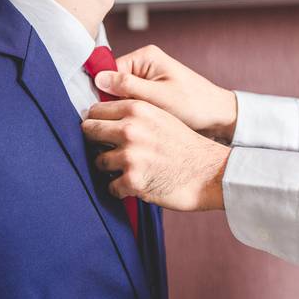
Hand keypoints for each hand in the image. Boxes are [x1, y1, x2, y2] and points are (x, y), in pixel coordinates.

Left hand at [82, 100, 229, 210]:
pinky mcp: (133, 181)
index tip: (100, 131)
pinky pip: (110, 187)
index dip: (95, 122)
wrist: (210, 173)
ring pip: (98, 162)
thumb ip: (132, 113)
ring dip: (109, 169)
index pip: (95, 111)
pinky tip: (134, 185)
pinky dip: (120, 190)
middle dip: (96, 143)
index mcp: (137, 109)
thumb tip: (100, 116)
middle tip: (108, 151)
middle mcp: (130, 130)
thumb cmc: (184, 146)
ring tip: (127, 170)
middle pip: (88, 132)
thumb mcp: (160, 116)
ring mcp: (130, 156)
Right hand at [93, 45, 237, 141]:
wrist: (218, 116)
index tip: (106, 111)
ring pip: (120, 96)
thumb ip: (127, 86)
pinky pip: (130, 102)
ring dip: (124, 109)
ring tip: (136, 121)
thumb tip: (99, 79)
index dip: (104, 92)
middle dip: (115, 102)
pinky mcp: (149, 93)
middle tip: (125, 118)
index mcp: (145, 57)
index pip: (109, 70)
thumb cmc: (194, 104)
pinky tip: (140, 122)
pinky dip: (132, 114)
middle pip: (112, 84)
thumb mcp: (158, 96)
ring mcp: (146, 79)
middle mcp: (143, 64)